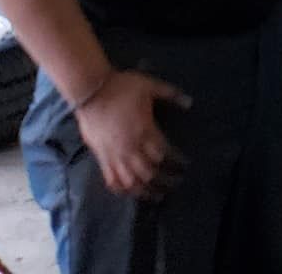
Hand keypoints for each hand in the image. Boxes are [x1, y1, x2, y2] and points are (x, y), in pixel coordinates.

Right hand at [75, 70, 189, 199]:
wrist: (91, 92)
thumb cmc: (123, 88)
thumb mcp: (151, 86)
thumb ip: (171, 94)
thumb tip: (190, 102)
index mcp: (145, 130)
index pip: (164, 153)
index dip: (176, 162)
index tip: (185, 165)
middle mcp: (131, 148)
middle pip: (150, 172)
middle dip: (165, 180)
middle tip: (176, 183)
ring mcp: (115, 156)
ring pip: (132, 182)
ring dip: (146, 191)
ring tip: (157, 196)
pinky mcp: (101, 159)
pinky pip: (112, 181)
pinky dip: (123, 190)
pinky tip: (131, 193)